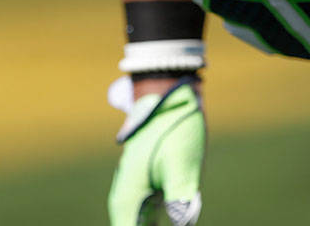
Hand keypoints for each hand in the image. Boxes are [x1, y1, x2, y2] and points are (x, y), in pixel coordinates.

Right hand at [109, 78, 204, 225]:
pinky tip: (179, 220)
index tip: (173, 225)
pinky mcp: (151, 192)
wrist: (169, 97)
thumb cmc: (173, 129)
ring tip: (180, 218)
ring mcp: (137, 198)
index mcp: (126, 201)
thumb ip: (181, 198)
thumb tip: (183, 223)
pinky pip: (151, 223)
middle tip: (181, 219)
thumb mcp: (182, 164)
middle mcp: (127, 203)